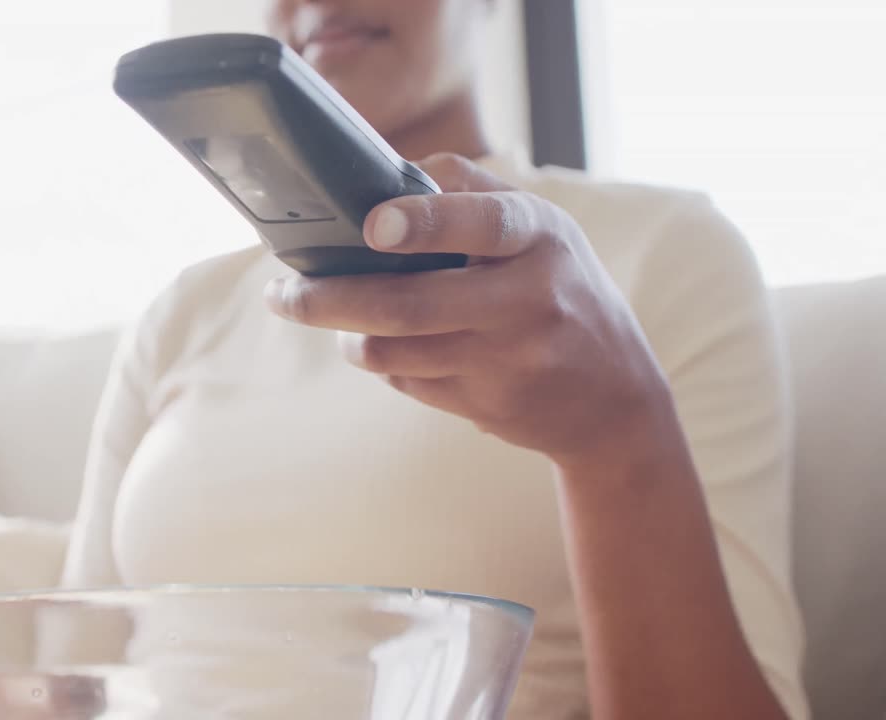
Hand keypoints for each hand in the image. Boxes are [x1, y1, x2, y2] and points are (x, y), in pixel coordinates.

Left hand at [265, 154, 674, 464]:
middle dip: (329, 300)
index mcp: (540, 240)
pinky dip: (382, 363)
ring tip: (327, 314)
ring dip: (347, 336)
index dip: (423, 222)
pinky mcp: (486, 405)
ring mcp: (508, 361)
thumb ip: (472, 192)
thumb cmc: (560, 288)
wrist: (615, 398)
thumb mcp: (541, 228)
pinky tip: (378, 346)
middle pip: (410, 305)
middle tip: (281, 294)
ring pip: (396, 351)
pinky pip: (408, 382)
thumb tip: (388, 171)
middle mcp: (528, 301)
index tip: (371, 225)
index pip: (481, 223)